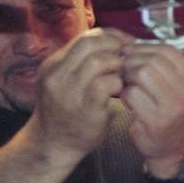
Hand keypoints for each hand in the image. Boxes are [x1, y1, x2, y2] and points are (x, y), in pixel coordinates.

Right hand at [26, 29, 128, 162]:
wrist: (53, 145)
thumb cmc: (68, 111)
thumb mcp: (67, 81)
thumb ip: (84, 64)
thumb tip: (118, 44)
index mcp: (53, 64)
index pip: (86, 37)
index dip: (112, 37)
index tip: (127, 44)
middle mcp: (57, 74)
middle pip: (92, 44)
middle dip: (117, 47)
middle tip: (130, 59)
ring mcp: (68, 91)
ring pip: (99, 61)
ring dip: (119, 66)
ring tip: (124, 77)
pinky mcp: (84, 107)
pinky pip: (106, 84)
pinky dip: (119, 83)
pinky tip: (121, 91)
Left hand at [120, 42, 183, 175]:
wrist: (173, 151)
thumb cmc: (170, 115)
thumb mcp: (178, 89)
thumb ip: (164, 67)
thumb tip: (132, 44)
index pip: (168, 51)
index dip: (144, 48)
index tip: (130, 54)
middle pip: (152, 60)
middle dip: (132, 62)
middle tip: (123, 70)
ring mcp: (176, 107)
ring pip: (141, 73)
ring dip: (127, 77)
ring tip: (126, 84)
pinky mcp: (157, 120)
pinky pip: (131, 93)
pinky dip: (124, 94)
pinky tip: (127, 100)